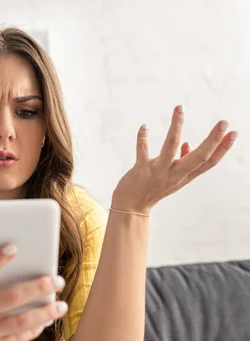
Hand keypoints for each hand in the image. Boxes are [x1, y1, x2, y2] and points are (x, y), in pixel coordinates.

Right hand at [0, 244, 67, 340]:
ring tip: (61, 306)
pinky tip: (45, 322)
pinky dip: (34, 328)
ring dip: (45, 312)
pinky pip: (18, 339)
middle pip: (10, 297)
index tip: (14, 247)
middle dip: (38, 287)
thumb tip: (25, 274)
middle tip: (57, 280)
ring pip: (20, 321)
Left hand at [112, 105, 237, 213]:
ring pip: (170, 146)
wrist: (131, 207)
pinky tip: (144, 126)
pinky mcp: (140, 171)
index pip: (209, 163)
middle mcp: (175, 174)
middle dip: (212, 140)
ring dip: (176, 126)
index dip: (223, 149)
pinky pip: (142, 151)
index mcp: (185, 176)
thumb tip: (188, 144)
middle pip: (199, 157)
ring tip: (180, 108)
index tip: (234, 133)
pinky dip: (143, 138)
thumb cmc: (153, 188)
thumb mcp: (173, 177)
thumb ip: (182, 161)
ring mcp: (158, 172)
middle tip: (224, 122)